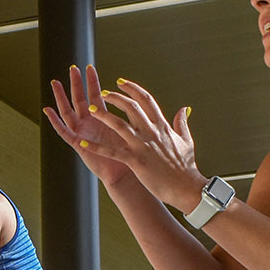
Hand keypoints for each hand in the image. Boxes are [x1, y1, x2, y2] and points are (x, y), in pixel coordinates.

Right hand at [43, 65, 132, 186]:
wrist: (126, 175)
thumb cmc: (130, 154)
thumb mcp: (133, 130)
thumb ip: (134, 115)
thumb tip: (146, 103)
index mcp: (102, 118)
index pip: (95, 95)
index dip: (92, 82)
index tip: (90, 67)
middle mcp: (90, 124)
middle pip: (79, 99)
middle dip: (76, 83)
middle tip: (73, 67)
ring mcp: (82, 133)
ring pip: (68, 111)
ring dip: (61, 97)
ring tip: (55, 82)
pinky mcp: (78, 145)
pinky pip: (63, 132)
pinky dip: (55, 121)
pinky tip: (47, 110)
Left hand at [84, 76, 206, 210]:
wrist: (186, 187)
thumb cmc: (186, 166)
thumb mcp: (186, 140)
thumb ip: (181, 122)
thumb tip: (184, 108)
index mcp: (162, 126)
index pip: (146, 100)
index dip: (133, 89)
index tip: (121, 82)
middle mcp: (151, 132)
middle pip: (131, 107)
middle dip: (116, 97)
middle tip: (104, 92)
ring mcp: (142, 146)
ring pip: (119, 124)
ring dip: (103, 115)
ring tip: (91, 108)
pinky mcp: (135, 161)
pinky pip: (112, 152)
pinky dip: (96, 148)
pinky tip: (82, 144)